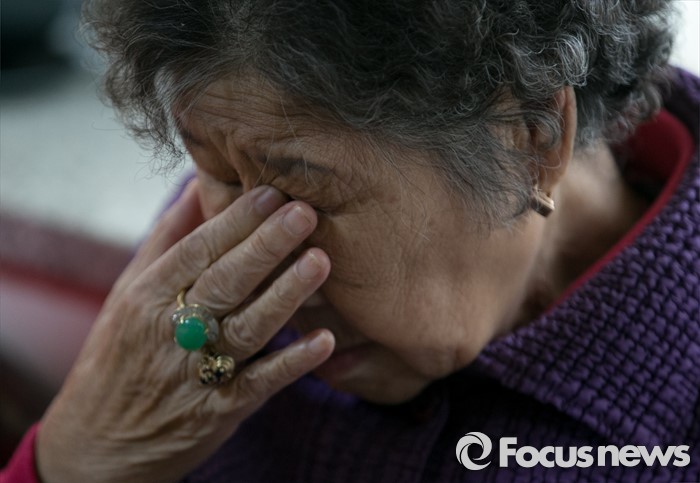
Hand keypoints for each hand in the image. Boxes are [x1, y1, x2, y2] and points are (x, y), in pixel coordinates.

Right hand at [36, 181, 334, 482]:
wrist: (97, 445)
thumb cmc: (116, 357)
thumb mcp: (127, 294)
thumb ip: (166, 240)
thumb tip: (196, 184)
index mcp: (147, 298)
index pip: (196, 250)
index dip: (236, 220)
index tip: (273, 191)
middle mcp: (171, 332)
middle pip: (224, 282)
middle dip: (267, 245)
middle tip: (305, 213)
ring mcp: (196, 373)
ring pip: (247, 328)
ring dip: (286, 295)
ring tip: (320, 262)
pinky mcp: (219, 410)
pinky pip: (260, 383)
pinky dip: (292, 363)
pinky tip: (324, 340)